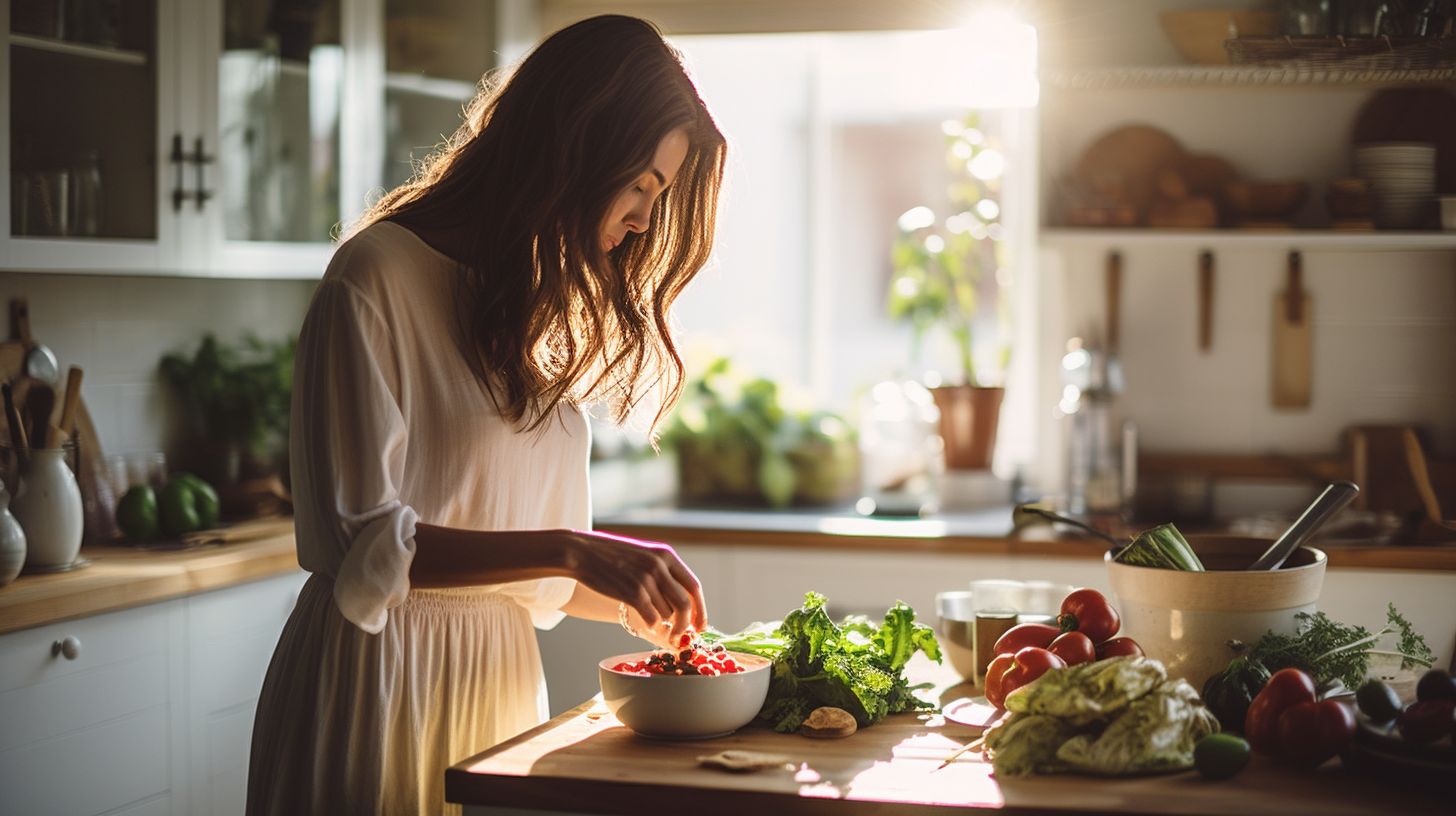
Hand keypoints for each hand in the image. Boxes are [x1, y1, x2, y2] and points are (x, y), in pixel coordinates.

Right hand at [566, 529, 707, 641]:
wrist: (582, 552)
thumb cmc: (611, 556)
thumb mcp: (643, 555)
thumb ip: (663, 572)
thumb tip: (682, 602)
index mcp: (666, 555)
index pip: (693, 586)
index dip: (701, 608)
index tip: (701, 625)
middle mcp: (659, 566)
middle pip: (685, 604)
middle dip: (686, 624)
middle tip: (681, 636)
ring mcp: (646, 579)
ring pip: (666, 613)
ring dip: (661, 620)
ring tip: (648, 613)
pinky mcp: (632, 593)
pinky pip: (651, 618)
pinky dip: (649, 623)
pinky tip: (642, 617)